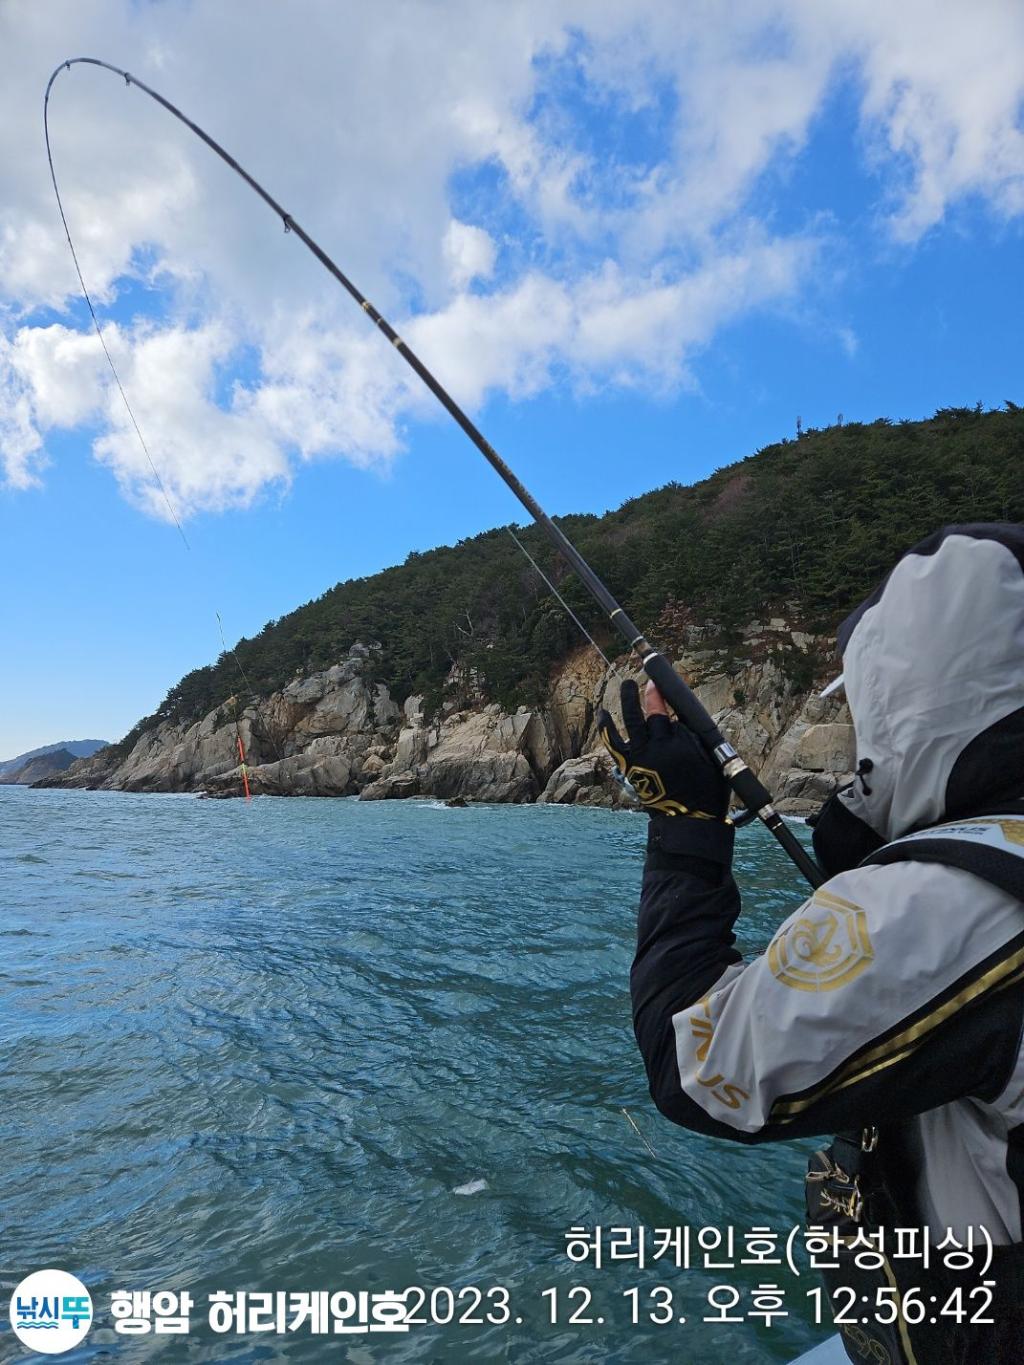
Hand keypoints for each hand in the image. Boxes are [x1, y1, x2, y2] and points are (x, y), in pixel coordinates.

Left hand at [597, 680, 730, 820]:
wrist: (688, 821)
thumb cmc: (706, 791)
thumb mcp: (712, 758)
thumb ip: (695, 736)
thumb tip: (681, 716)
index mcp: (684, 744)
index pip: (675, 712)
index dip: (667, 697)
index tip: (662, 684)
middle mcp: (661, 747)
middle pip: (653, 713)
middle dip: (650, 694)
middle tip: (646, 681)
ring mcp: (642, 757)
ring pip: (632, 722)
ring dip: (628, 701)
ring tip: (626, 685)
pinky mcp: (630, 767)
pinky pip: (614, 744)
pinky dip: (608, 728)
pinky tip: (603, 715)